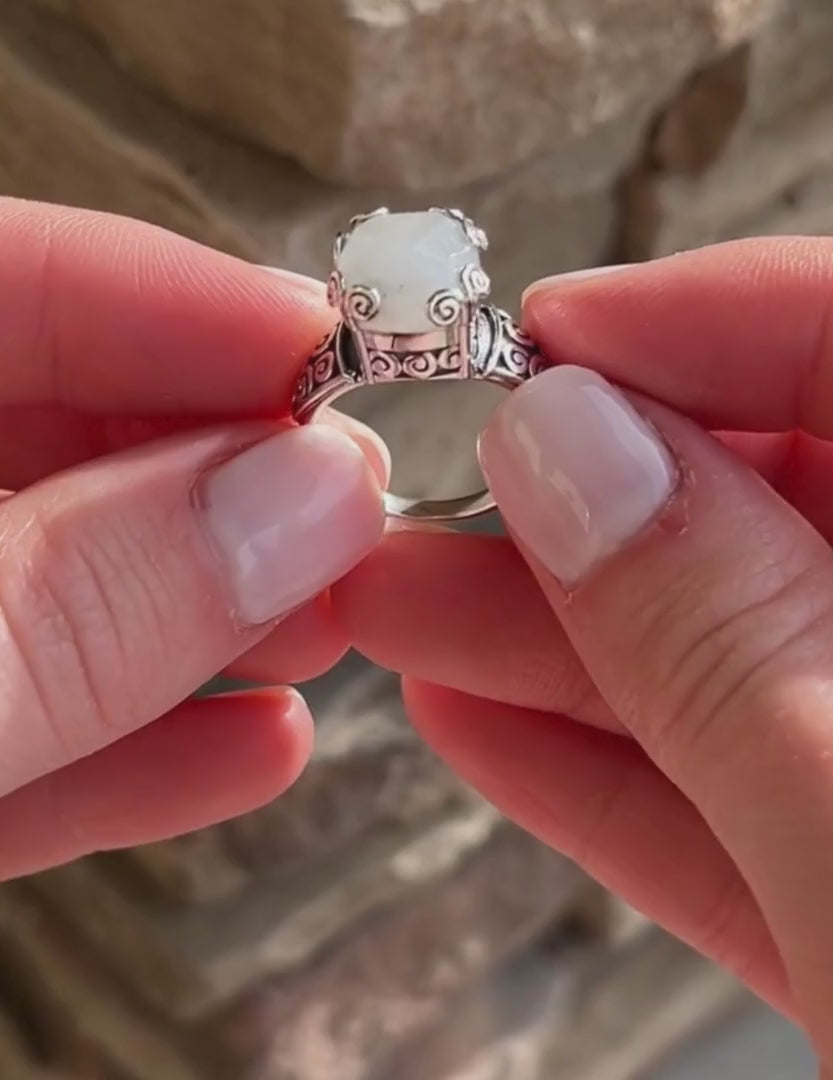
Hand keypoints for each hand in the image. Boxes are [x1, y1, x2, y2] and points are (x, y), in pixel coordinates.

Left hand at [0, 198, 385, 877]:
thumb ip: (74, 602)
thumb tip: (308, 497)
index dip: (175, 303)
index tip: (337, 350)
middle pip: (47, 440)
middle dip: (219, 469)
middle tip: (361, 499)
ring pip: (46, 594)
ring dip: (205, 611)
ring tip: (339, 619)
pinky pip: (13, 736)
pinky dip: (135, 746)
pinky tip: (260, 747)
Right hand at [338, 239, 832, 1076]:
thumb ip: (758, 678)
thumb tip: (578, 464)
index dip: (774, 325)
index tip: (571, 340)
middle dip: (662, 499)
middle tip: (484, 481)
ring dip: (614, 648)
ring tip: (427, 607)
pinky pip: (829, 821)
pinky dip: (670, 782)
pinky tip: (509, 725)